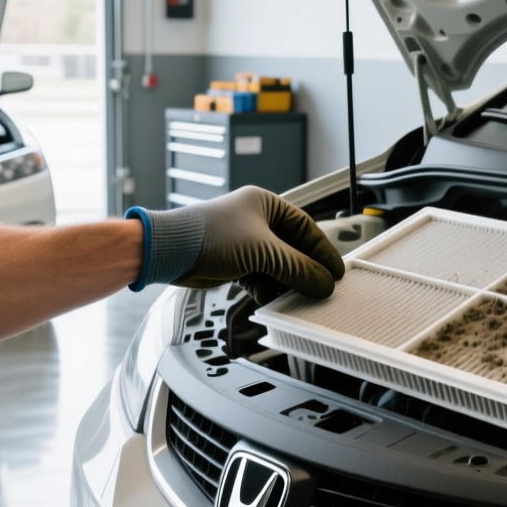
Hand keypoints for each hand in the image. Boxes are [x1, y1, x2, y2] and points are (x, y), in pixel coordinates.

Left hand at [141, 187, 344, 302]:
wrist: (170, 251)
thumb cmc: (207, 236)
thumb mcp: (263, 251)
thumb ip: (297, 268)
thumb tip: (323, 282)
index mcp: (266, 204)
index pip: (306, 228)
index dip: (322, 251)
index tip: (335, 272)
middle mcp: (257, 221)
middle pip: (293, 249)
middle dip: (306, 270)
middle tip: (322, 288)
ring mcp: (245, 243)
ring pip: (278, 266)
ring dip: (288, 283)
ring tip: (302, 298)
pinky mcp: (235, 263)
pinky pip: (262, 278)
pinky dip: (270, 290)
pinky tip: (277, 301)